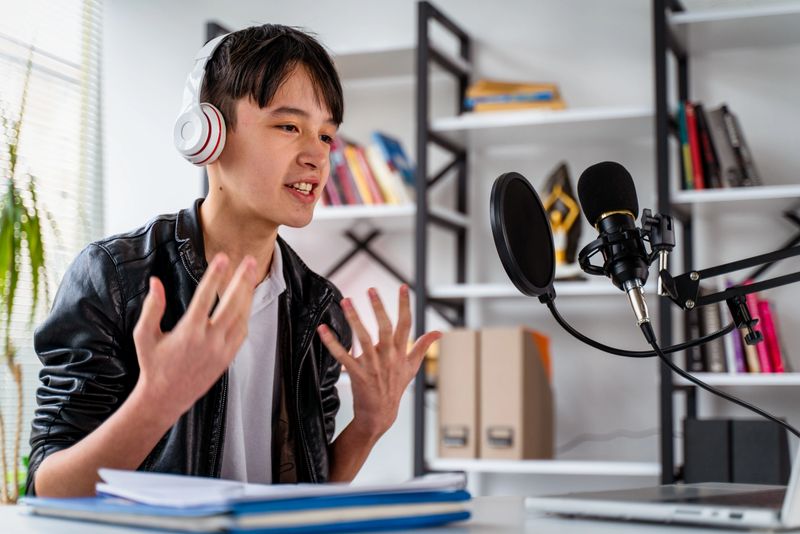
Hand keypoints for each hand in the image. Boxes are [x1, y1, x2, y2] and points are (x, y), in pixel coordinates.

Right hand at [132, 254, 257, 421]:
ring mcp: (221, 350)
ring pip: (241, 317)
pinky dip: (246, 315)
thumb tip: (155, 282)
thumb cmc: (153, 365)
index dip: (214, 275)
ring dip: (247, 295)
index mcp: (188, 332)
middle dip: (241, 280)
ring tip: (250, 275)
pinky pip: (242, 333)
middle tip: (248, 260)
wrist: (165, 398)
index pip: (206, 296)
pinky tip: (246, 302)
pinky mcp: (227, 358)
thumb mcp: (144, 336)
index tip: (221, 257)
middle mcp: (209, 340)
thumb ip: (152, 308)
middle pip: (232, 304)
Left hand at [318, 284, 440, 439]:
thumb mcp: (413, 367)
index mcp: (401, 353)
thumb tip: (439, 333)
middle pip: (385, 328)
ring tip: (346, 301)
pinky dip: (332, 343)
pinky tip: (323, 330)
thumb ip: (424, 347)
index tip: (402, 286)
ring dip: (354, 319)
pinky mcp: (358, 374)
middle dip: (378, 308)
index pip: (406, 324)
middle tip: (371, 289)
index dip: (405, 305)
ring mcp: (373, 366)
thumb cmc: (395, 388)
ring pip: (364, 339)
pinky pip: (343, 356)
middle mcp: (388, 357)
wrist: (381, 414)